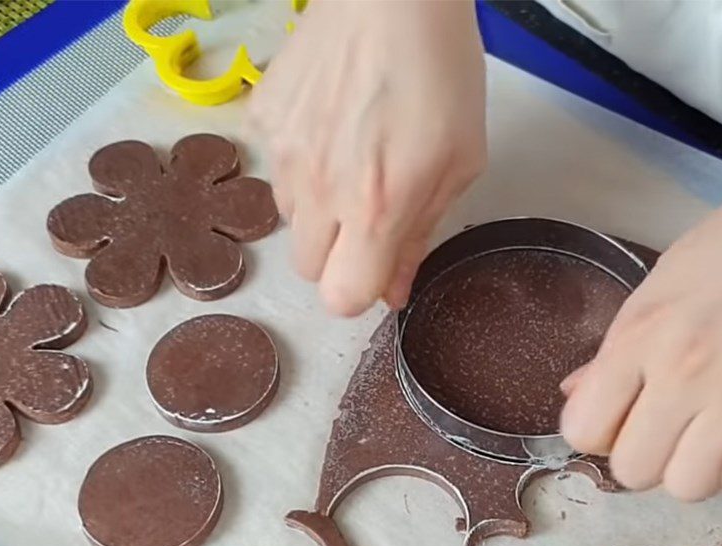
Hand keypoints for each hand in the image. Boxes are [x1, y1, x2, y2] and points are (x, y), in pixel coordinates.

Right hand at [248, 0, 486, 315]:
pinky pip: (274, 169)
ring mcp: (284, 154)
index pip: (340, 298)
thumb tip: (392, 294)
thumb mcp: (459, 163)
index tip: (374, 267)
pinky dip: (299, 162)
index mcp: (377, 208)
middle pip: (308, 269)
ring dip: (317, 209)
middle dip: (337, 255)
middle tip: (365, 210)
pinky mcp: (262, 120)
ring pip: (290, 221)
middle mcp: (321, 190)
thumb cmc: (440, 72)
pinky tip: (327, 125)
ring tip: (348, 158)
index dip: (358, 291)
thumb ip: (420, 237)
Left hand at [560, 197, 721, 500]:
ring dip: (694, 467)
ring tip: (711, 431)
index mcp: (641, 338)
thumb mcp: (655, 291)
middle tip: (667, 426)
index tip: (616, 417)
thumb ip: (613, 354)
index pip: (583, 432)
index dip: (596, 431)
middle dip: (645, 456)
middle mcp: (685, 373)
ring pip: (688, 487)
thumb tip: (574, 397)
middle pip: (633, 470)